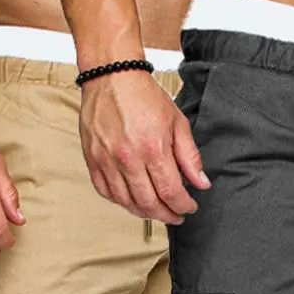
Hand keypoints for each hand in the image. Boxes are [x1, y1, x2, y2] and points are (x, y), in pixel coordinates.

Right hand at [79, 71, 209, 224]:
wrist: (112, 77)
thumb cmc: (143, 96)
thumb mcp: (176, 122)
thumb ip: (189, 157)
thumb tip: (200, 183)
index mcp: (153, 148)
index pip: (171, 192)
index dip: (183, 206)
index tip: (189, 207)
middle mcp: (128, 158)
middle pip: (149, 203)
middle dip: (166, 215)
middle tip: (175, 216)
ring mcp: (107, 162)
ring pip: (126, 203)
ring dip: (144, 212)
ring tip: (155, 210)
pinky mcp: (93, 161)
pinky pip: (106, 193)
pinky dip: (121, 201)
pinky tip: (132, 200)